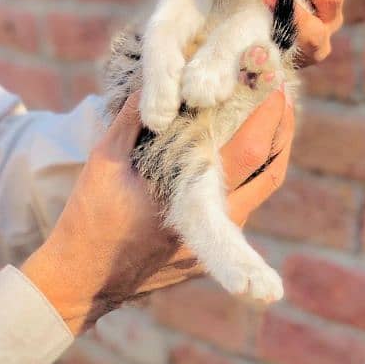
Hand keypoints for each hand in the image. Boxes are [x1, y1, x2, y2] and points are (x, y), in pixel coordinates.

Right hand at [21, 90, 292, 335]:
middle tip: (282, 91)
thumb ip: (133, 119)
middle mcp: (217, 224)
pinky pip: (241, 206)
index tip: (274, 82)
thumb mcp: (105, 160)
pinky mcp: (207, 254)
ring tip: (272, 114)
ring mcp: (216, 244)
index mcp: (195, 197)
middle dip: (282, 127)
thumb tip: (157, 82)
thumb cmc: (89, 219)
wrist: (82, 281)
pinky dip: (249, 174)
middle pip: (271, 170)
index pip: (250, 149)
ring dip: (272, 151)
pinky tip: (240, 149)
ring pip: (261, 191)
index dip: (268, 114)